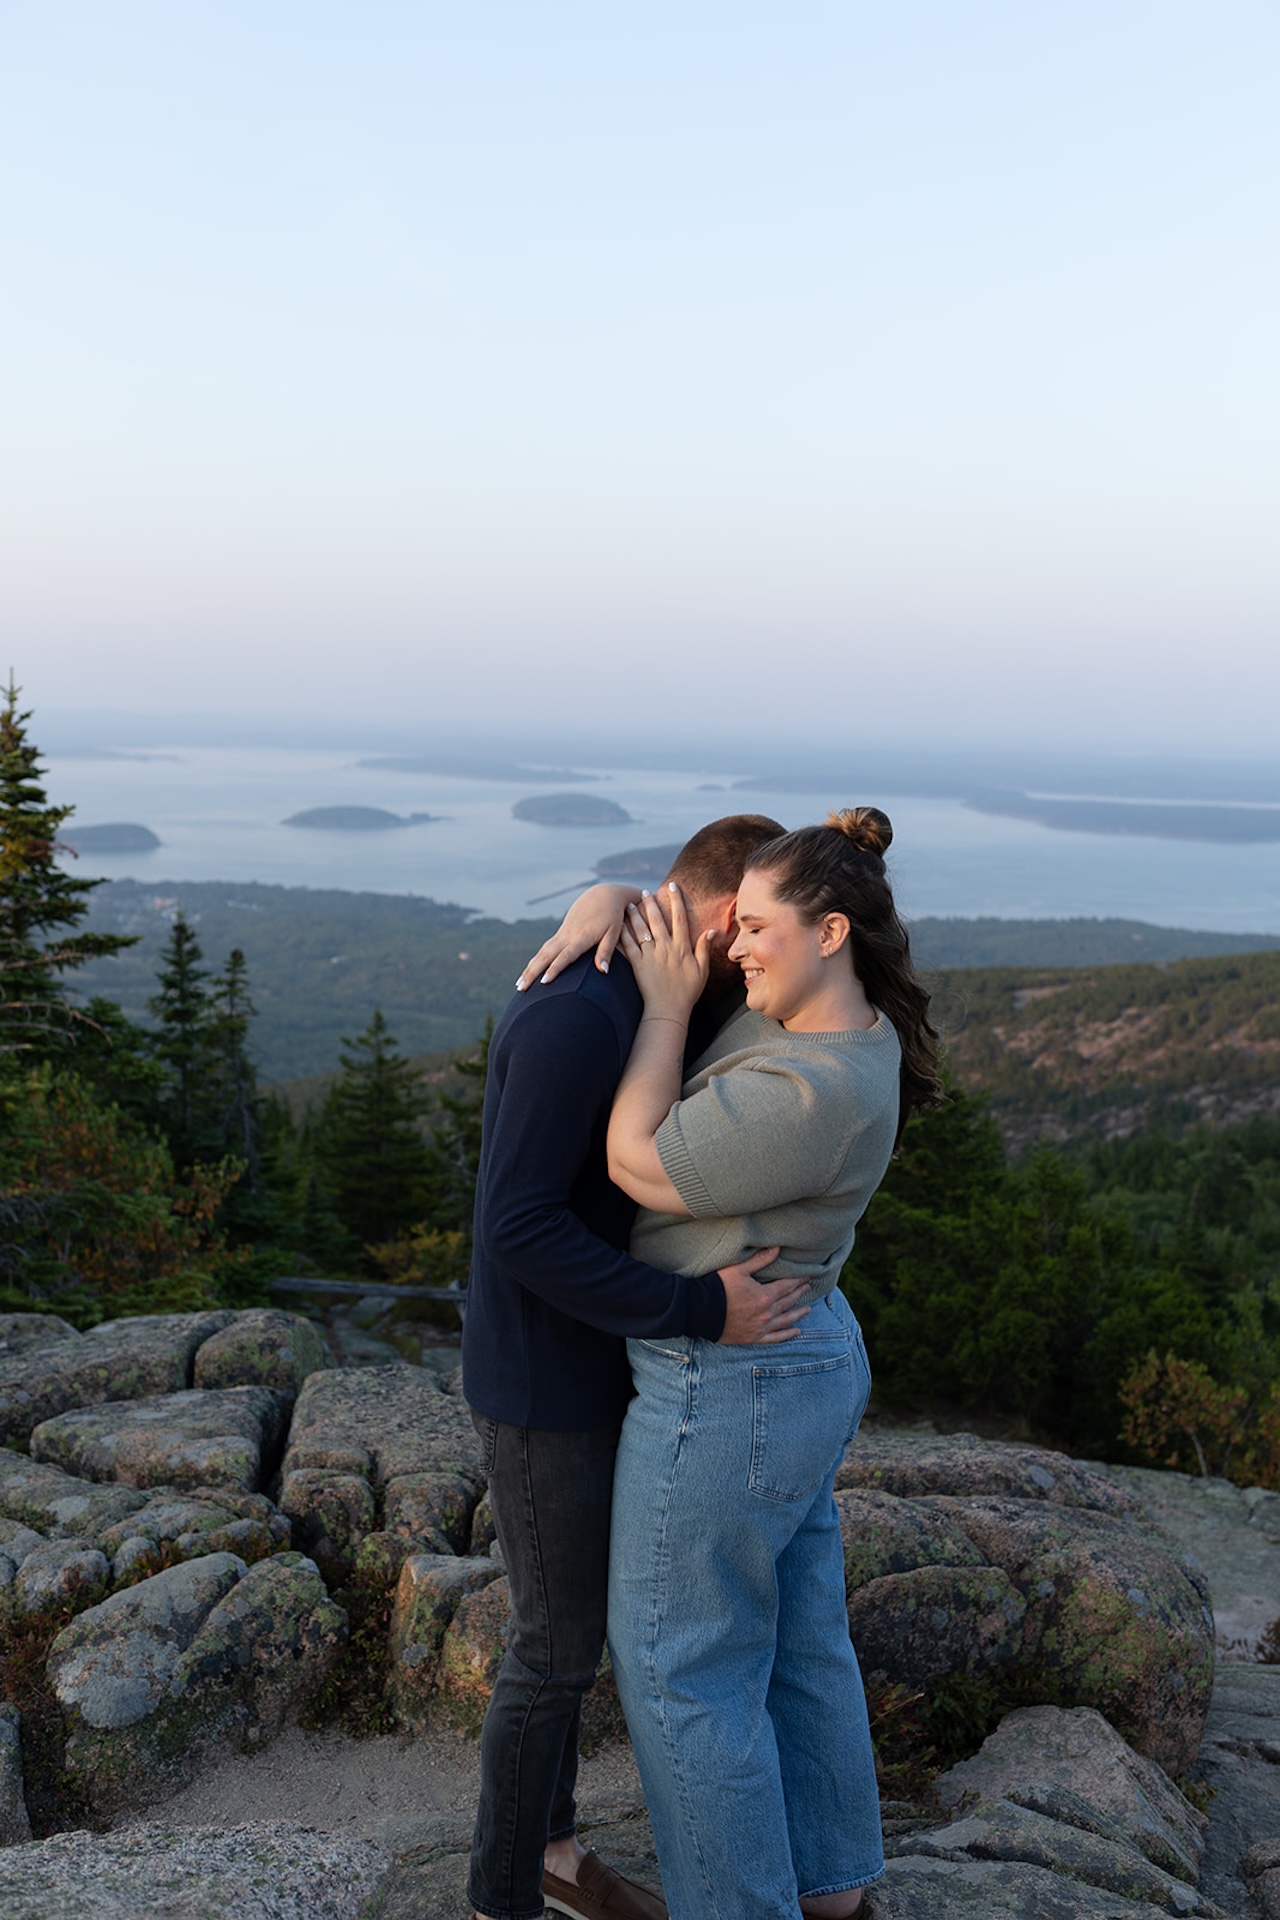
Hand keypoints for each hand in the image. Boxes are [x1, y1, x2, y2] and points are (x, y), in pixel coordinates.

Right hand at [516, 883, 640, 988]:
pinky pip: (546, 948)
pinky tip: (530, 971)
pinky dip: (536, 960)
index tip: (544, 982)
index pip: (566, 955)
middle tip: (521, 988)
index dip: (555, 968)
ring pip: (543, 952)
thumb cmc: (613, 915)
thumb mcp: (614, 932)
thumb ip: (606, 951)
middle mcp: (568, 935)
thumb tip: (603, 971)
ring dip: (530, 968)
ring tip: (519, 985)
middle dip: (532, 972)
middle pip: (547, 955)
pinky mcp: (562, 932)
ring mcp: (563, 932)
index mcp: (582, 936)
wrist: (604, 894)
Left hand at [618, 884, 712, 1022]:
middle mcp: (666, 948)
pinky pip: (629, 945)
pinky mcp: (637, 965)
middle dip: (652, 903)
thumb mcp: (702, 970)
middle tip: (645, 891)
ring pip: (641, 930)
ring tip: (631, 903)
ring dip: (636, 915)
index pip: (680, 919)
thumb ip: (704, 948)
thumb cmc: (687, 992)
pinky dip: (623, 933)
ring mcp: (650, 956)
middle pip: (658, 920)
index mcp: (682, 948)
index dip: (677, 900)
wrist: (668, 1010)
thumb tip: (713, 930)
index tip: (673, 886)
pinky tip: (618, 924)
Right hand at [716, 1249, 810, 1344]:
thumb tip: (777, 1248)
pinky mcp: (753, 1337)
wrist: (700, 1311)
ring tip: (808, 1308)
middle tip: (808, 1287)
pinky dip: (787, 1335)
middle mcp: (766, 1313)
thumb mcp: (739, 1269)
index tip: (806, 1275)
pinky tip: (796, 1332)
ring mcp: (761, 1327)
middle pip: (788, 1301)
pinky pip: (775, 1338)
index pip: (787, 1286)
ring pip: (785, 1320)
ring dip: (798, 1314)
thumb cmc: (718, 1287)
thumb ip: (760, 1260)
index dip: (797, 1280)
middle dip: (799, 1293)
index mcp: (765, 1296)